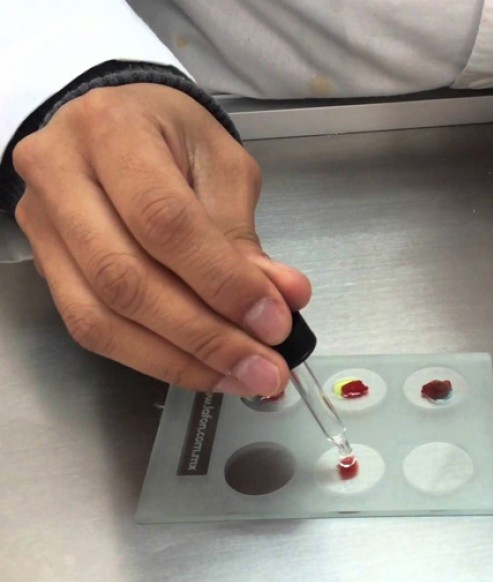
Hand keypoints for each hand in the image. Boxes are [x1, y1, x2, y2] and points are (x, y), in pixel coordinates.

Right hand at [13, 84, 309, 395]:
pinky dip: (154, 358)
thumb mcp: (223, 168)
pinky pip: (91, 329)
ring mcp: (41, 224)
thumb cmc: (175, 137)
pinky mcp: (44, 264)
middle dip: (206, 336)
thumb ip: (244, 235)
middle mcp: (59, 174)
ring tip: (243, 377)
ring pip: (101, 318)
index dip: (222, 281)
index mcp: (111, 129)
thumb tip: (283, 299)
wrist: (118, 124)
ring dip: (180, 361)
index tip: (275, 321)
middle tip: (265, 368)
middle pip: (125, 279)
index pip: (165, 221)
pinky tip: (205, 369)